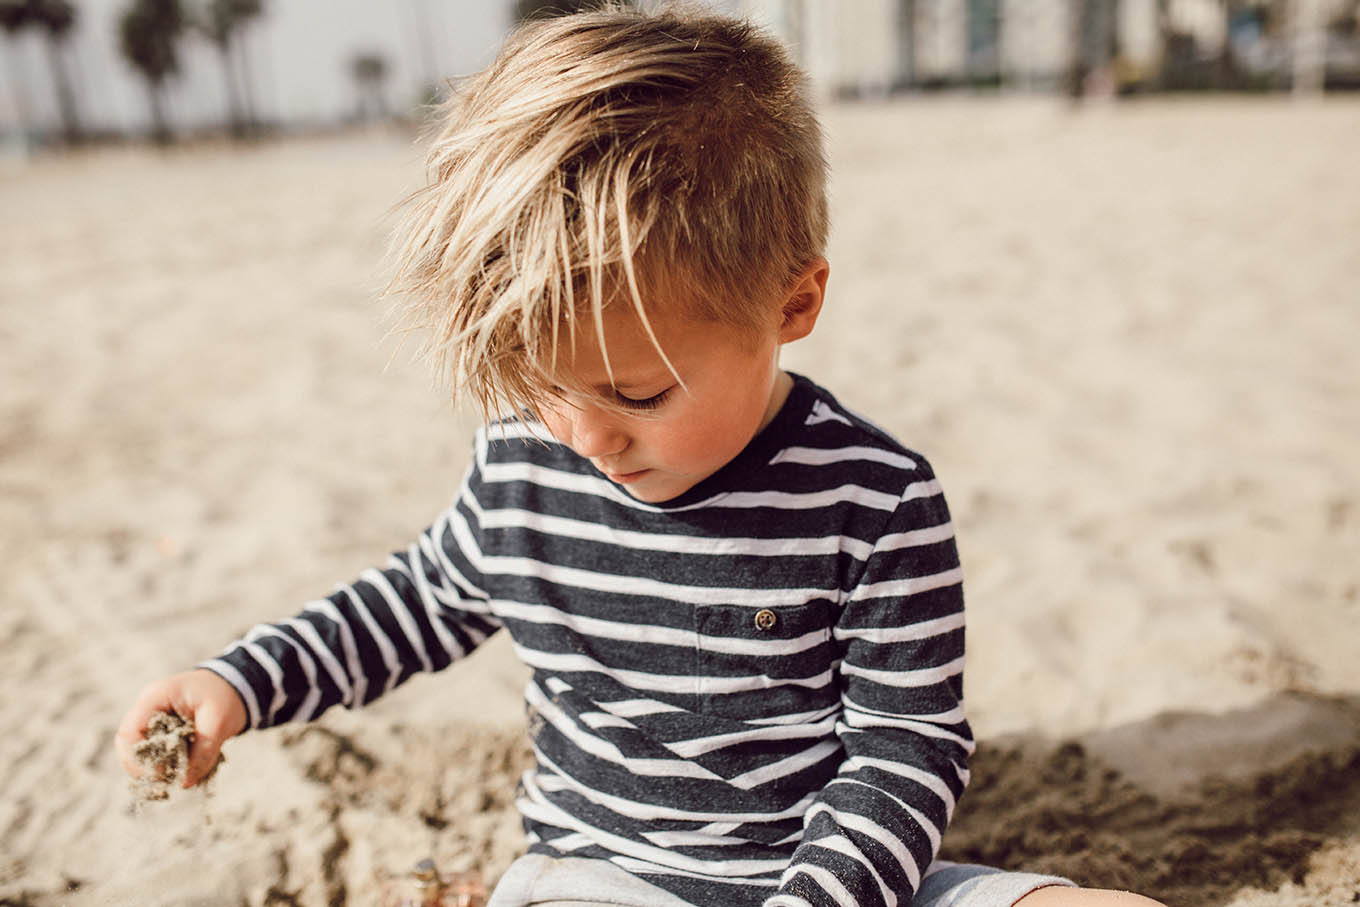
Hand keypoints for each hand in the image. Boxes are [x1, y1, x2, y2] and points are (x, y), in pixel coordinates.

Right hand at [116, 669, 247, 787]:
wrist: (233, 684)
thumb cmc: (225, 697)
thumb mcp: (220, 721)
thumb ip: (203, 751)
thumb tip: (184, 782)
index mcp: (155, 697)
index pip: (129, 732)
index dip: (139, 759)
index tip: (162, 774)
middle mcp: (146, 707)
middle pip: (127, 744)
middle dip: (142, 767)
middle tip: (167, 780)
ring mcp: (149, 718)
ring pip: (136, 750)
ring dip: (151, 767)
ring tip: (175, 777)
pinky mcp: (157, 729)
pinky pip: (150, 751)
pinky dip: (161, 763)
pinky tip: (179, 770)